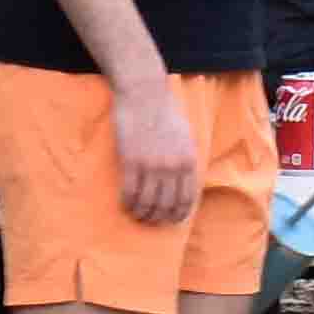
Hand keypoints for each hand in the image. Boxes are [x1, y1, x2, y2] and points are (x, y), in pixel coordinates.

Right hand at [109, 74, 197, 225]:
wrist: (144, 93)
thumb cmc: (164, 111)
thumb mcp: (186, 137)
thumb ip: (185, 159)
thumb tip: (183, 181)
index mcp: (188, 161)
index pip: (186, 199)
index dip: (178, 214)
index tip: (170, 220)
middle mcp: (172, 167)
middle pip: (167, 205)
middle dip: (159, 218)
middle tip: (151, 220)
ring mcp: (151, 165)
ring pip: (148, 203)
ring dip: (142, 214)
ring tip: (137, 215)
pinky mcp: (130, 161)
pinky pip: (130, 192)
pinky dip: (128, 203)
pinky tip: (125, 204)